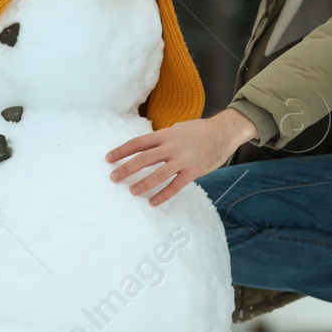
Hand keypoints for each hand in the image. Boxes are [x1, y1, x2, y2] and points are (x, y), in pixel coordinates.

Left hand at [104, 109, 258, 205]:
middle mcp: (171, 146)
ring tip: (132, 191)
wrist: (223, 132)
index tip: (108, 158)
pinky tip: (153, 202)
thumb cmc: (199, 130)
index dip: (121, 151)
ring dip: (143, 184)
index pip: (138, 143)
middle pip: (143, 159)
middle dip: (126, 169)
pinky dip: (163, 195)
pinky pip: (175, 186)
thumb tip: (146, 146)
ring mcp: (182, 160)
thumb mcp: (177, 129)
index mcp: (165, 135)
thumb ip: (162, 138)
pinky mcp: (193, 171)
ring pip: (158, 174)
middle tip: (113, 178)